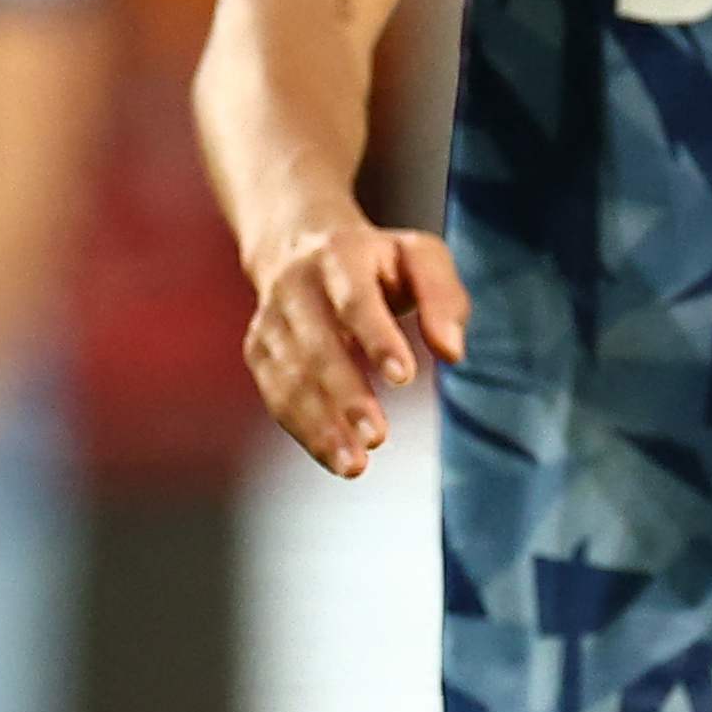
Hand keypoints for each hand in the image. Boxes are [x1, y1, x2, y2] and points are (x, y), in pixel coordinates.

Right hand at [241, 210, 465, 478]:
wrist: (299, 245)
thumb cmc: (378, 262)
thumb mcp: (420, 257)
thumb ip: (443, 298)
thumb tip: (452, 353)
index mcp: (339, 254)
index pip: (355, 300)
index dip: (377, 339)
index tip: (404, 378)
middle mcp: (295, 284)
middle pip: (317, 345)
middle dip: (346, 394)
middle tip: (378, 438)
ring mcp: (270, 319)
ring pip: (290, 377)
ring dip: (320, 425)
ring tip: (354, 466)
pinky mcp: (259, 350)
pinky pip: (276, 395)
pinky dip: (303, 429)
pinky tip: (333, 457)